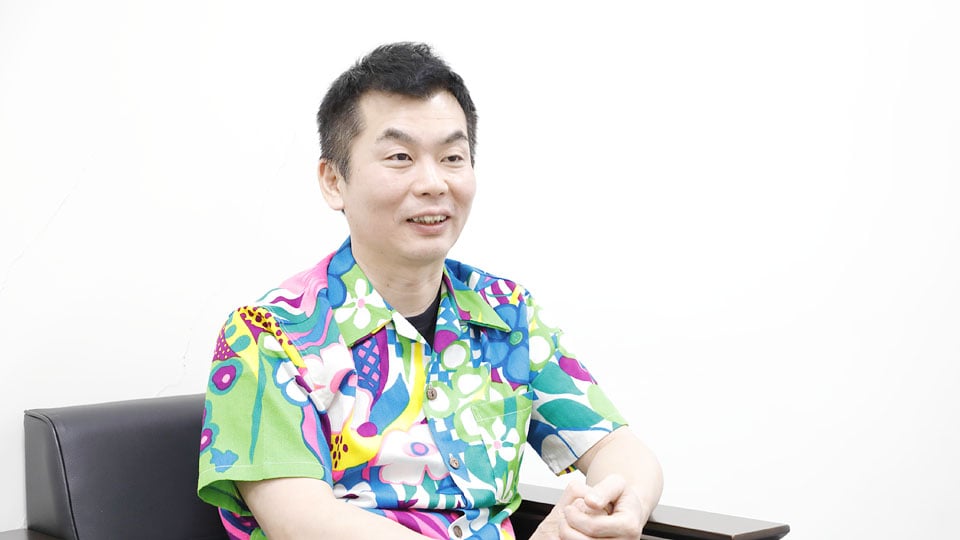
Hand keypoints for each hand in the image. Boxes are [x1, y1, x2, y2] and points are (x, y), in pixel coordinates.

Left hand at [531, 475, 647, 539]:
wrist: (630, 512)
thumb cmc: (622, 498)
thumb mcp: (616, 484)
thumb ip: (603, 490)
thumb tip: (590, 501)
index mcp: (628, 526)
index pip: (594, 526)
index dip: (576, 517)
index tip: (568, 508)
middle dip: (569, 528)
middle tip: (565, 517)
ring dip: (569, 535)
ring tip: (568, 524)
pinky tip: (574, 531)